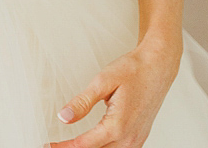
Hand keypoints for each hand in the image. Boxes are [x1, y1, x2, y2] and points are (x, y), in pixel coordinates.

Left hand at [49, 34, 182, 147]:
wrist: (159, 66)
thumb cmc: (134, 70)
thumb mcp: (103, 81)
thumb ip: (83, 102)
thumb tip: (64, 117)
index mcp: (118, 125)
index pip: (84, 145)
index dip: (63, 147)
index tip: (48, 145)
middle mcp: (129, 138)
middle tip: (56, 145)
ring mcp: (137, 139)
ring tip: (71, 145)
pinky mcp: (140, 137)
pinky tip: (94, 144)